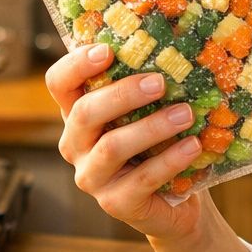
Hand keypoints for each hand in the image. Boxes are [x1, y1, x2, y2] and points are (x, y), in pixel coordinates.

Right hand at [47, 44, 207, 239]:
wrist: (175, 203)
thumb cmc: (159, 146)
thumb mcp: (148, 114)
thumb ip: (147, 87)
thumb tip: (176, 47)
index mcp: (78, 115)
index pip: (59, 84)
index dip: (76, 65)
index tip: (107, 50)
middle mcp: (75, 145)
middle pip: (84, 113)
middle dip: (123, 94)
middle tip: (160, 82)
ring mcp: (92, 177)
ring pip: (112, 146)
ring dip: (152, 127)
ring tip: (186, 114)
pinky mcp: (116, 203)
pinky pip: (142, 178)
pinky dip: (170, 159)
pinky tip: (193, 145)